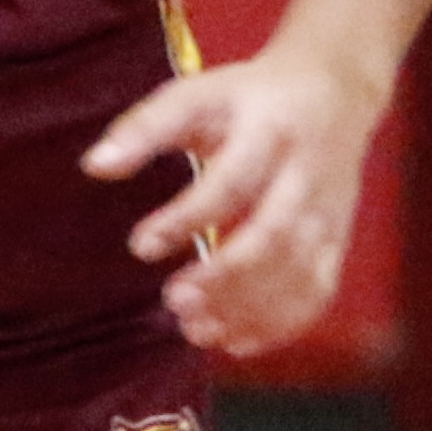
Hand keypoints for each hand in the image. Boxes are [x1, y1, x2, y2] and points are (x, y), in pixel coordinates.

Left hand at [84, 50, 387, 359]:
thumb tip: (93, 165)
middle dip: (224, 276)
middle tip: (175, 301)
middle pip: (272, 235)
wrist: (334, 88)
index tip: (141, 245)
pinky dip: (282, 323)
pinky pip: (319, 288)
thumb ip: (145, 128)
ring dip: (249, 309)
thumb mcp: (198, 94)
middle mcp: (304, 175)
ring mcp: (328, 210)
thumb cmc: (249, 97)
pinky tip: (239, 342)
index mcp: (268, 132)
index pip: (230, 184)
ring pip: (298, 271)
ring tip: (196, 330)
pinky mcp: (338, 237)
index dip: (186, 220)